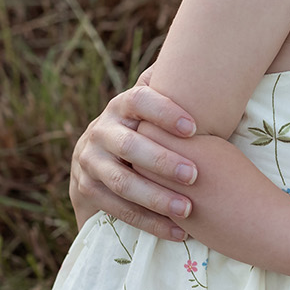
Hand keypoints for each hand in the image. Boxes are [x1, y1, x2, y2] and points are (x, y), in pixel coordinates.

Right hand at [67, 79, 198, 238]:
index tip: (195, 129)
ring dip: (156, 198)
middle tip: (194, 176)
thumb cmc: (142, 134)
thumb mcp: (150, 113)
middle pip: (130, 146)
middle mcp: (101, 130)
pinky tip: (177, 232)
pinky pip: (118, 209)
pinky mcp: (86, 190)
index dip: (165, 112)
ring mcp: (89, 161)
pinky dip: (149, 222)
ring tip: (187, 210)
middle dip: (163, 162)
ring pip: (122, 182)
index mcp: (121, 107)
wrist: (94, 165)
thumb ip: (169, 89)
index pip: (140, 100)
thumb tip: (203, 57)